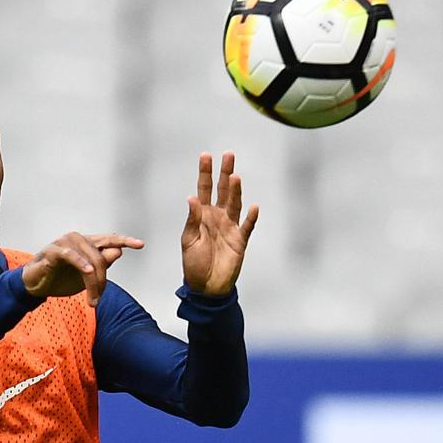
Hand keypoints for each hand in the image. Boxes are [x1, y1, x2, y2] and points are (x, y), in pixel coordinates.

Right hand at [22, 232, 144, 306]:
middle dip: (102, 280)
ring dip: (92, 281)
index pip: (110, 240)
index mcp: (88, 244)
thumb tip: (118, 252)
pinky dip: (80, 262)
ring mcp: (65, 243)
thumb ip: (103, 264)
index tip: (140, 244)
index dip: (125, 240)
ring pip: (89, 258)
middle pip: (102, 256)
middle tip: (96, 299)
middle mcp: (78, 240)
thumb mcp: (86, 276)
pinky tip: (87, 271)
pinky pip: (69, 254)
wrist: (36, 286)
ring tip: (91, 298)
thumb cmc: (61, 278)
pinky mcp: (52, 250)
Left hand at [181, 152, 258, 295]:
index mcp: (202, 215)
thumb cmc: (194, 263)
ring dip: (236, 191)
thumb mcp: (188, 240)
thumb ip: (192, 220)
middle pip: (223, 190)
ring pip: (235, 204)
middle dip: (225, 173)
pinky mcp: (240, 240)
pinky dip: (251, 217)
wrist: (206, 287)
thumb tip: (192, 198)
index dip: (205, 173)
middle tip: (228, 155)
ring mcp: (230, 227)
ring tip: (235, 176)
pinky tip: (253, 206)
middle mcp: (218, 217)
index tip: (206, 156)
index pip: (204, 189)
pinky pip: (247, 226)